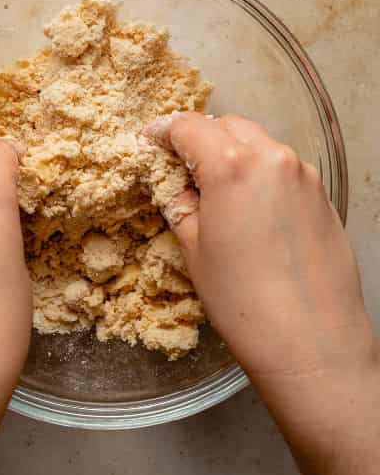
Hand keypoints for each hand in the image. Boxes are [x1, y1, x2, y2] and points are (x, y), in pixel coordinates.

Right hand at [155, 113, 378, 417]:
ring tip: (219, 197)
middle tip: (182, 172)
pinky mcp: (324, 198)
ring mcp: (304, 177)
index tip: (150, 144)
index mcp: (232, 165)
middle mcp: (273, 159)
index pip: (188, 126)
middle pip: (227, 126)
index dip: (163, 132)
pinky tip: (253, 214)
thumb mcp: (194, 249)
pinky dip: (262, 176)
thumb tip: (172, 185)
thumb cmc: (246, 304)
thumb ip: (179, 202)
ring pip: (260, 145)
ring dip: (235, 156)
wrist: (314, 348)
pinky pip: (284, 170)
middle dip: (201, 140)